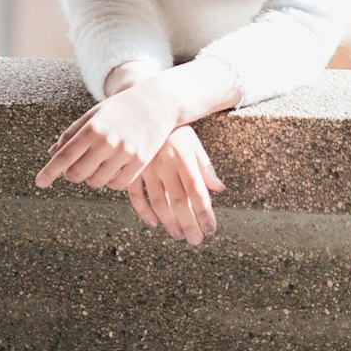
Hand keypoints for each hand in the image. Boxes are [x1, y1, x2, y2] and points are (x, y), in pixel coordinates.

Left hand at [34, 79, 179, 191]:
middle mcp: (108, 142)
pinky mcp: (140, 162)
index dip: (49, 172)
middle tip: (72, 169)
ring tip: (95, 165)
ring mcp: (125, 153)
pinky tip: (111, 169)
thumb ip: (72, 134)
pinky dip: (110, 181)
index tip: (39, 182)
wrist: (157, 103)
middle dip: (71, 175)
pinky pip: (117, 185)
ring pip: (97, 182)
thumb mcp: (94, 114)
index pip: (64, 157)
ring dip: (91, 178)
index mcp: (93, 128)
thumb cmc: (121, 108)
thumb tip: (52, 154)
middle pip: (77, 174)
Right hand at [125, 126, 225, 246]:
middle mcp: (165, 163)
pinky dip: (144, 212)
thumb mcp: (192, 142)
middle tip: (196, 241)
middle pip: (179, 200)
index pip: (197, 190)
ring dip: (169, 222)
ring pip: (159, 201)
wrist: (143, 109)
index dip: (204, 212)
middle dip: (189, 223)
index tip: (210, 229)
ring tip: (179, 235)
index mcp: (183, 155)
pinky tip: (153, 224)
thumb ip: (205, 166)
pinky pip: (136, 196)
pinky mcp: (131, 170)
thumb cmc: (173, 128)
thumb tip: (219, 188)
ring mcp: (146, 168)